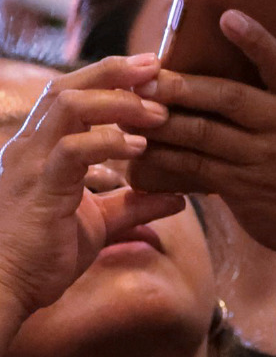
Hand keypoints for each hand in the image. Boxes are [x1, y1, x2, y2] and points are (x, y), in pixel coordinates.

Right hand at [0, 55, 184, 329]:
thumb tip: (178, 197)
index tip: (150, 71)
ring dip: (119, 103)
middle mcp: (29, 148)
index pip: (69, 95)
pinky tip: (140, 147)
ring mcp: (30, 164)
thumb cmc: (41, 256)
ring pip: (68, 106)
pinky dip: (109, 142)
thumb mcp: (98, 224)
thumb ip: (134, 206)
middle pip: (67, 87)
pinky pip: (72, 149)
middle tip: (158, 67)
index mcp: (39, 150)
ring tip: (159, 113)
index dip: (108, 79)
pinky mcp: (39, 187)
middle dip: (115, 72)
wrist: (2, 288)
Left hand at [134, 11, 275, 292]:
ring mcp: (266, 160)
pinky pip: (195, 166)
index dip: (256, 40)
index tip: (227, 16)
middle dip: (184, 86)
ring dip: (164, 120)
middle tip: (146, 76)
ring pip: (204, 134)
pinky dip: (165, 155)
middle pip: (230, 98)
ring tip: (132, 107)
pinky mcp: (244, 188)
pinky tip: (141, 145)